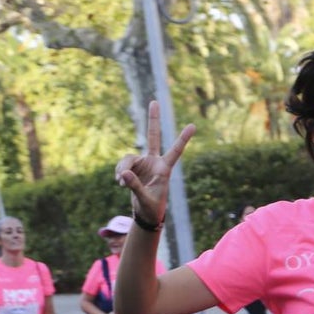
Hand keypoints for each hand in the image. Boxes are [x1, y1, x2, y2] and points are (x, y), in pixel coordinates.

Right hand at [115, 101, 195, 228]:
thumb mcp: (145, 199)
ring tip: (121, 183)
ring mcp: (142, 163)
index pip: (175, 151)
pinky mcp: (132, 167)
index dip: (183, 138)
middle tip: (155, 101)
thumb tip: (124, 172)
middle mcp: (154, 162)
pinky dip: (119, 172)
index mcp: (165, 169)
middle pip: (152, 136)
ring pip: (128, 157)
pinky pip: (122, 164)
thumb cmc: (151, 208)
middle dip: (153, 119)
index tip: (193, 125)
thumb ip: (135, 186)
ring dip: (122, 168)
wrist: (144, 212)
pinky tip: (120, 182)